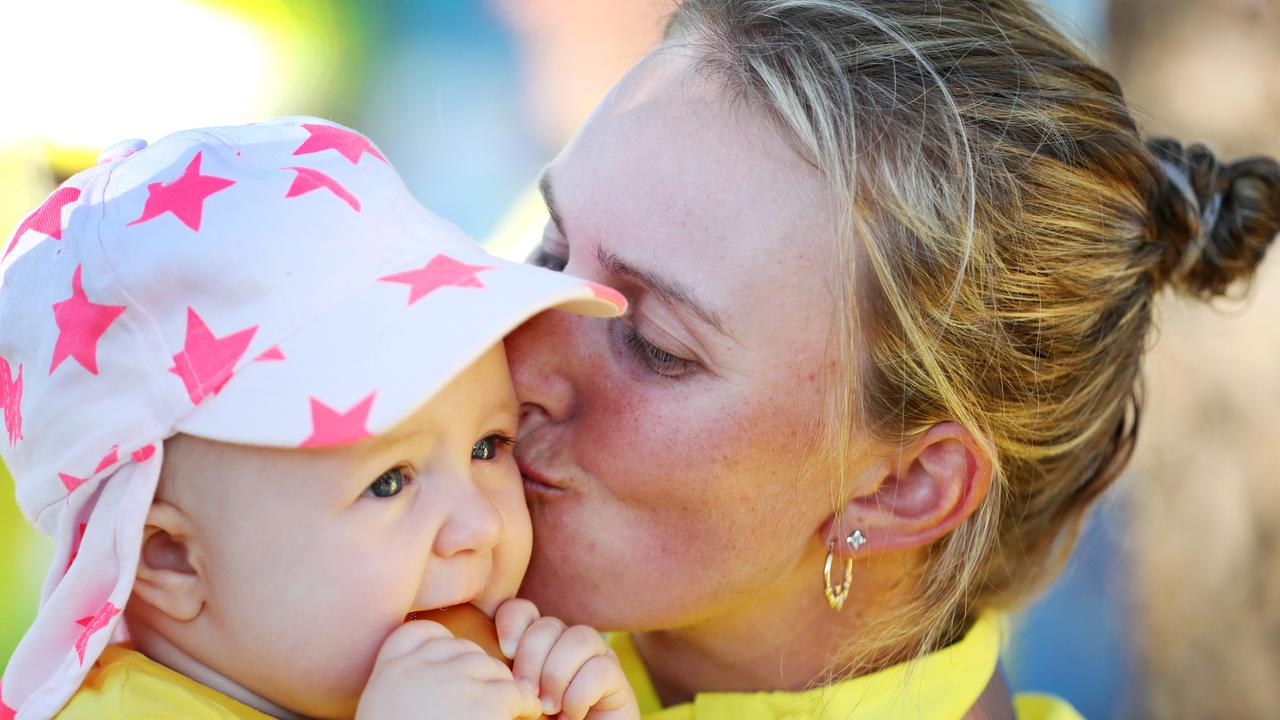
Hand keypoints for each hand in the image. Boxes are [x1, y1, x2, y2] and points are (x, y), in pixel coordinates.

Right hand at [357, 619, 543, 719]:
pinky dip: (523, 705)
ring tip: (506, 711)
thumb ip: (405, 689)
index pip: (417, 633)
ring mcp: (450, 682)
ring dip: (501, 689)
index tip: (450, 674)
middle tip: (485, 703)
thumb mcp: (385, 713)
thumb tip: (440, 686)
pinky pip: (514, 691)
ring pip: (491, 667)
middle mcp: (416, 669)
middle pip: (461, 649)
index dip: (442, 648)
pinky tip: (523, 717)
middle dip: (477, 673)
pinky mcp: (482, 703)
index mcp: (387, 675)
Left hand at [496, 599, 639, 719]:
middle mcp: (567, 646)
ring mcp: (595, 660)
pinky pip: (601, 667)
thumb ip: (507, 676)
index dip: (513, 620)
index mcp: (538, 646)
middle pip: (548, 624)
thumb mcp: (517, 700)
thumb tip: (491, 655)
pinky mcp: (618, 680)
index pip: (522, 610)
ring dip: (557, 675)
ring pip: (579, 637)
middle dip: (532, 657)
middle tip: (526, 692)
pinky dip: (579, 694)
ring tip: (548, 708)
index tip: (505, 651)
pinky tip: (571, 714)